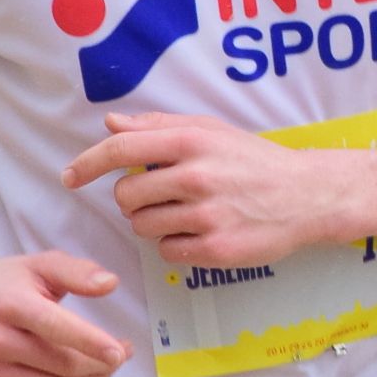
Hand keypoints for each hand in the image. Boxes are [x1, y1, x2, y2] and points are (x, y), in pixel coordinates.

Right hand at [0, 247, 129, 376]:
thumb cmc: (4, 282)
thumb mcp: (40, 265)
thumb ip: (77, 272)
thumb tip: (110, 283)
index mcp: (11, 305)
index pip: (58, 329)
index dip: (94, 344)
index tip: (121, 350)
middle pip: (63, 367)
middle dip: (102, 367)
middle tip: (120, 357)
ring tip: (106, 373)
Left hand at [62, 112, 356, 267]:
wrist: (307, 196)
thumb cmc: (254, 160)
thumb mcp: (212, 130)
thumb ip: (159, 125)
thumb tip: (110, 124)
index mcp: (192, 141)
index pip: (122, 150)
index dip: (88, 163)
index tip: (70, 176)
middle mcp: (196, 176)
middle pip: (126, 195)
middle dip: (133, 198)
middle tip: (158, 195)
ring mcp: (206, 215)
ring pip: (143, 226)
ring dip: (153, 222)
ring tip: (184, 213)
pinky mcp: (215, 249)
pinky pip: (167, 251)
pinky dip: (174, 245)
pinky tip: (199, 232)